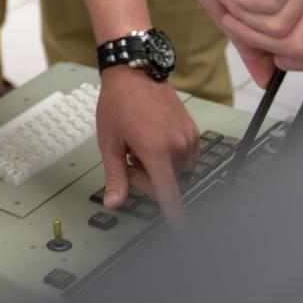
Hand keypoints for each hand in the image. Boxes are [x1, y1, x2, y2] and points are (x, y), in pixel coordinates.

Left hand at [95, 65, 198, 226]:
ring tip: (141, 145)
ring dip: (161, 168)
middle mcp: (177, 146)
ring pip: (178, 171)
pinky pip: (186, 157)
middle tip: (130, 159)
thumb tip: (114, 202)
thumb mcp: (110, 141)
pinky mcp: (193, 130)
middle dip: (149, 180)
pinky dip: (171, 156)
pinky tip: (154, 139)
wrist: (134, 71)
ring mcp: (188, 137)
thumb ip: (115, 176)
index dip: (175, 216)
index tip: (182, 231)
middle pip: (170, 184)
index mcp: (157, 152)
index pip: (170, 195)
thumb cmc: (119, 102)